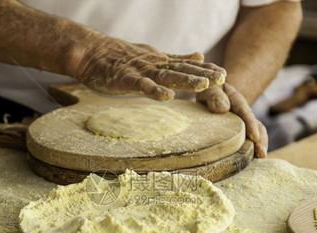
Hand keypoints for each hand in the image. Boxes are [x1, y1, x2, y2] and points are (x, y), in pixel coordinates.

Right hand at [73, 36, 226, 100]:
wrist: (92, 53)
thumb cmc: (120, 57)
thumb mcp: (153, 55)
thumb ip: (176, 59)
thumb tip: (200, 55)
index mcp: (161, 61)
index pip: (186, 65)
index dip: (205, 70)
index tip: (224, 75)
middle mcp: (154, 64)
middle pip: (181, 70)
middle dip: (202, 75)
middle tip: (222, 79)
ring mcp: (140, 71)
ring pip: (165, 76)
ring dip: (185, 80)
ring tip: (203, 85)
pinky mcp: (125, 79)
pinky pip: (141, 85)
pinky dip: (154, 91)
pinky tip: (168, 96)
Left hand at [197, 83, 267, 157]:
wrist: (210, 94)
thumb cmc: (208, 91)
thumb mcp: (209, 89)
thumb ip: (214, 95)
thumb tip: (224, 108)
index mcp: (236, 100)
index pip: (245, 112)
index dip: (251, 124)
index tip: (254, 137)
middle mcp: (244, 112)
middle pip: (255, 125)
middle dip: (260, 139)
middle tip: (262, 153)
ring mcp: (244, 122)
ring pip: (256, 133)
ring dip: (259, 145)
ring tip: (261, 157)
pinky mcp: (241, 131)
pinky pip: (248, 139)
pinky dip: (251, 149)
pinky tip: (251, 160)